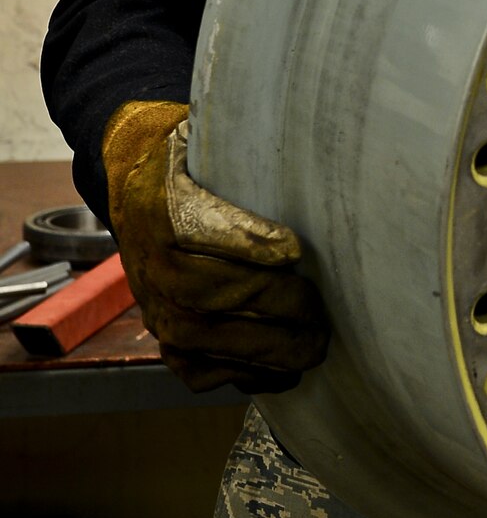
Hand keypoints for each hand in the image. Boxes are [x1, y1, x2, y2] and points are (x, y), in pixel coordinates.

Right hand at [103, 99, 328, 392]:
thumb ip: (250, 156)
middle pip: (215, 294)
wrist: (134, 183)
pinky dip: (247, 375)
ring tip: (315, 343)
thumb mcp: (209, 142)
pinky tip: (284, 370)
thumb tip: (316, 160)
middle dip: (278, 305)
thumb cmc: (191, 165)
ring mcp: (157, 308)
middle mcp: (154, 264)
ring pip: (211, 338)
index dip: (254, 244)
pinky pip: (201, 371)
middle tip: (321, 311)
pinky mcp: (164, 341)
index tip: (294, 249)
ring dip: (270, 347)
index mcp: (165, 210)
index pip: (207, 232)